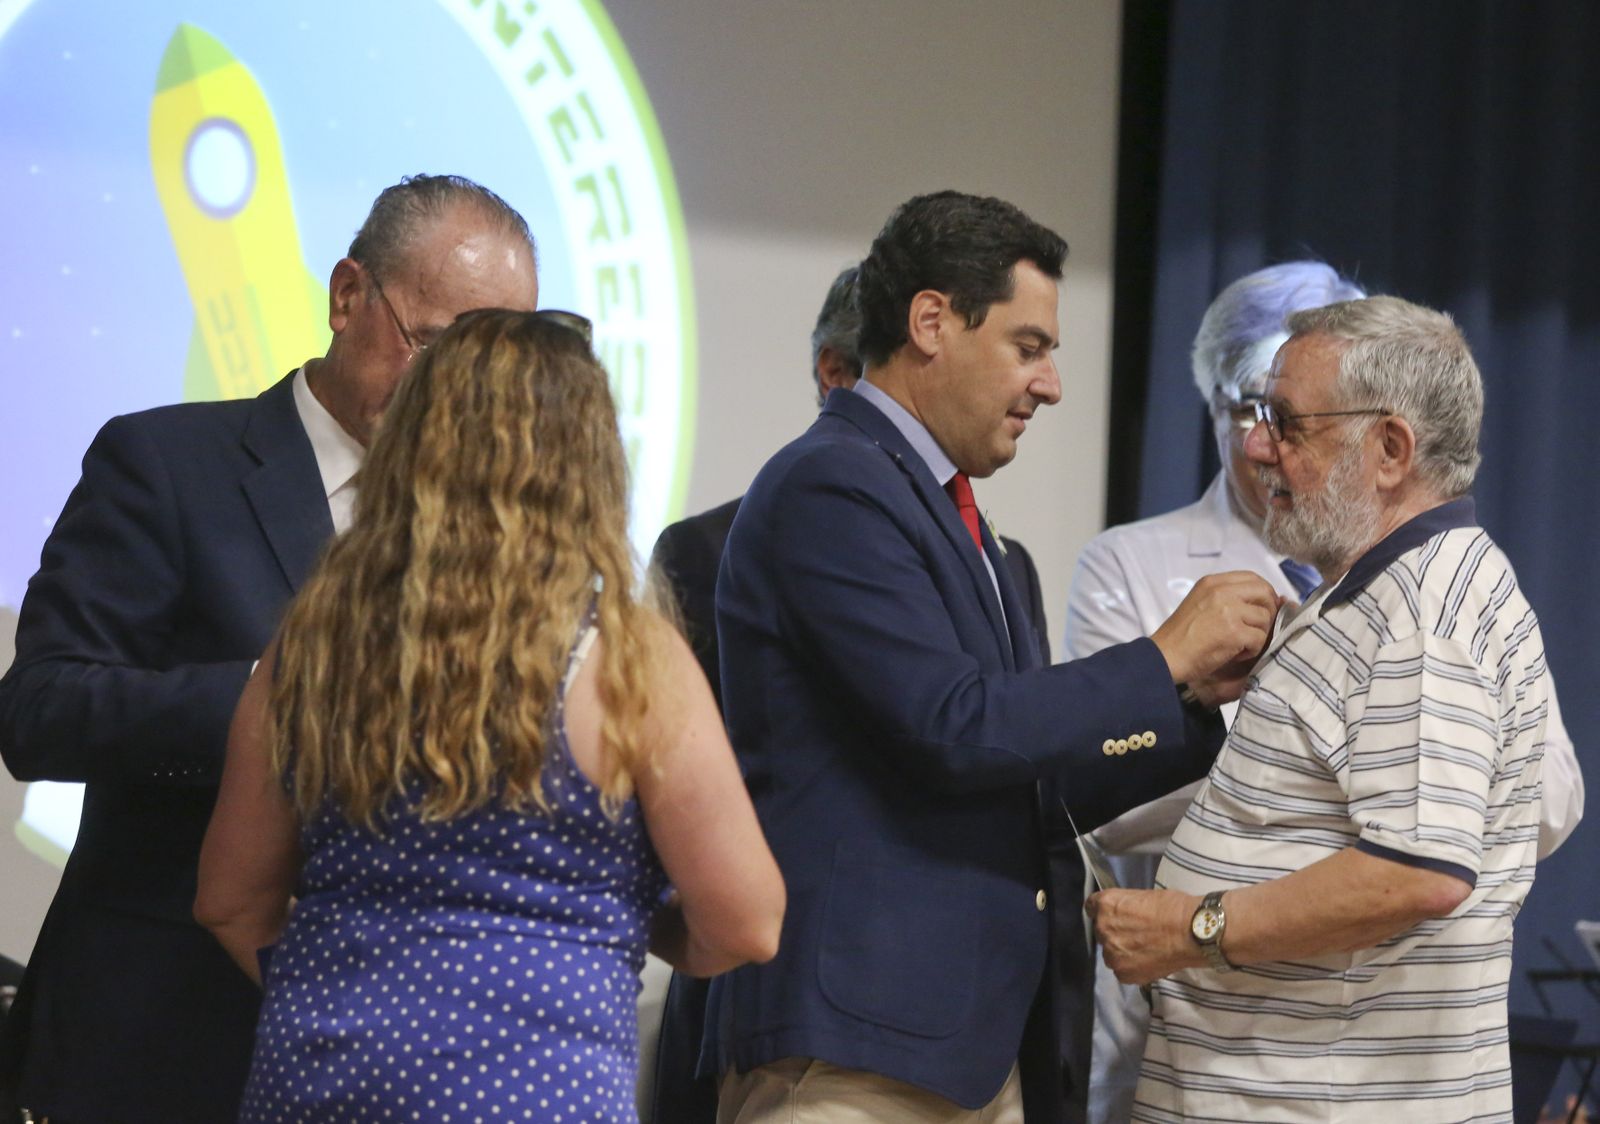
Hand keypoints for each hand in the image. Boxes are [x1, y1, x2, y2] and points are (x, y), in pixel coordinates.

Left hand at [1086, 887, 1203, 985]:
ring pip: (1111, 953)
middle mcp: (1103, 929)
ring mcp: (1111, 954)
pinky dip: (1132, 967)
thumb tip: (1124, 915)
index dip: (1106, 912)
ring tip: (1144, 950)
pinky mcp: (1123, 974)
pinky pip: (1121, 970)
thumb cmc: (1173, 908)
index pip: (1092, 907)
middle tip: (1136, 934)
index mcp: (1106, 905)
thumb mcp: (1142, 896)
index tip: (1115, 916)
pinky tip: (1148, 961)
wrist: (1192, 932)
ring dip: (1122, 952)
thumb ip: (1124, 907)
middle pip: (1102, 932)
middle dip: (1115, 933)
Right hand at [1151, 571, 1279, 688]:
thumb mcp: (1200, 603)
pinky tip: (1236, 654)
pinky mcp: (1234, 632)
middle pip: (1264, 593)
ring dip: (1258, 635)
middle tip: (1256, 628)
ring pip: (1265, 619)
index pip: (1252, 577)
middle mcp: (1222, 591)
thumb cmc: (1181, 635)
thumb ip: (1227, 597)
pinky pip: (1260, 639)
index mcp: (1212, 582)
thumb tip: (1267, 600)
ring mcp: (1229, 610)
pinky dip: (1252, 650)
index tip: (1260, 609)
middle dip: (1268, 612)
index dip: (1263, 593)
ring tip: (1239, 644)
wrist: (1165, 656)